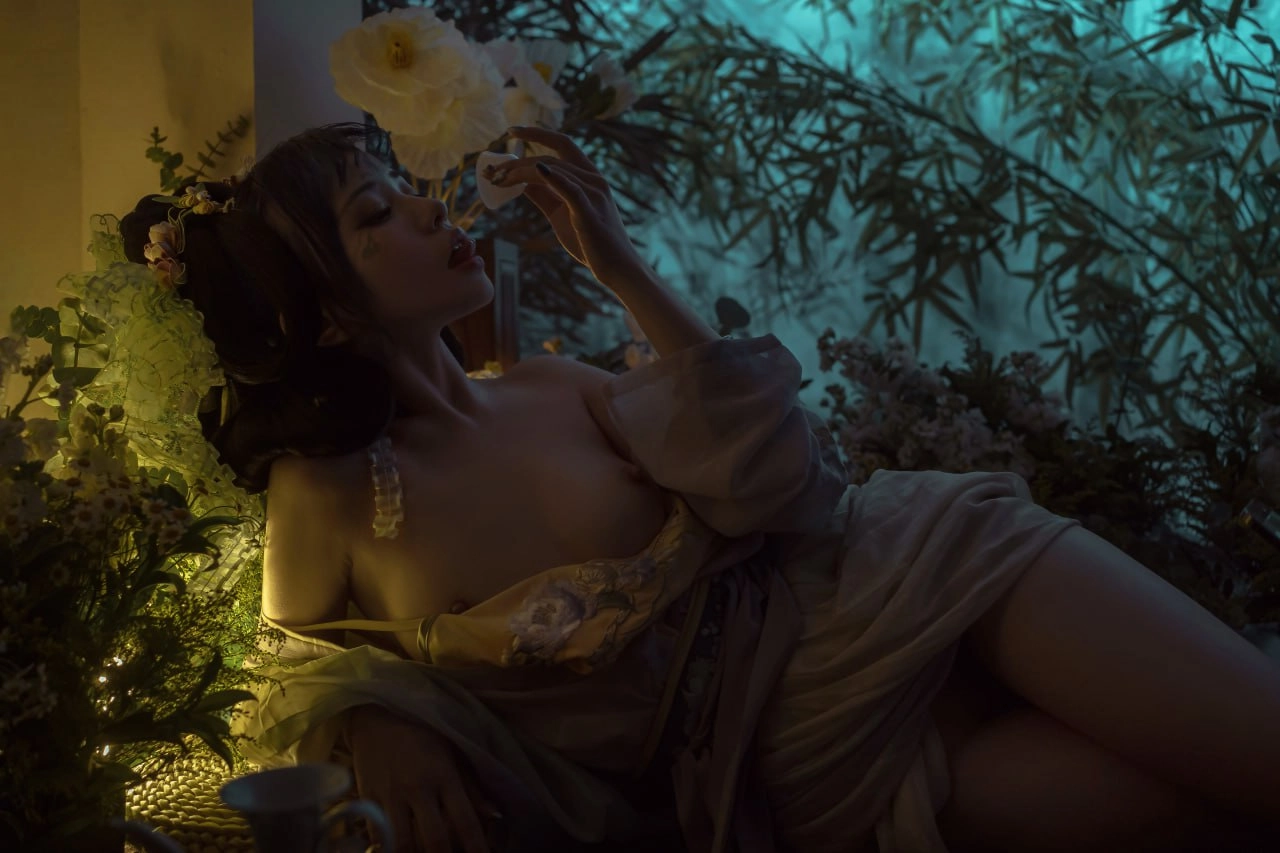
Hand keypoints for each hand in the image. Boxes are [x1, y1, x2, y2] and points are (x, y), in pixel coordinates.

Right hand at [345, 704, 492, 852]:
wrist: (376, 715)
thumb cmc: (421, 734)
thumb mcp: (452, 753)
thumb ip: (472, 788)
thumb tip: (496, 816)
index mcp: (444, 775)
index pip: (465, 820)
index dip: (476, 847)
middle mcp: (418, 787)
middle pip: (435, 839)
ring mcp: (390, 794)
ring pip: (403, 844)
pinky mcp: (366, 798)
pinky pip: (376, 835)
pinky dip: (388, 847)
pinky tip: (397, 848)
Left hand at [489, 126, 645, 279]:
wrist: (615, 267)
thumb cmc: (590, 242)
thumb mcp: (560, 213)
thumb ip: (543, 194)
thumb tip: (519, 181)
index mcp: (588, 176)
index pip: (562, 143)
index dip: (536, 133)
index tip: (511, 130)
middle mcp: (594, 179)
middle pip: (551, 157)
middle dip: (517, 161)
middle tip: (492, 171)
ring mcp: (594, 194)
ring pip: (554, 171)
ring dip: (521, 173)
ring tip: (499, 180)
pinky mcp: (589, 213)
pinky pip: (571, 190)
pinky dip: (554, 178)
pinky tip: (536, 170)